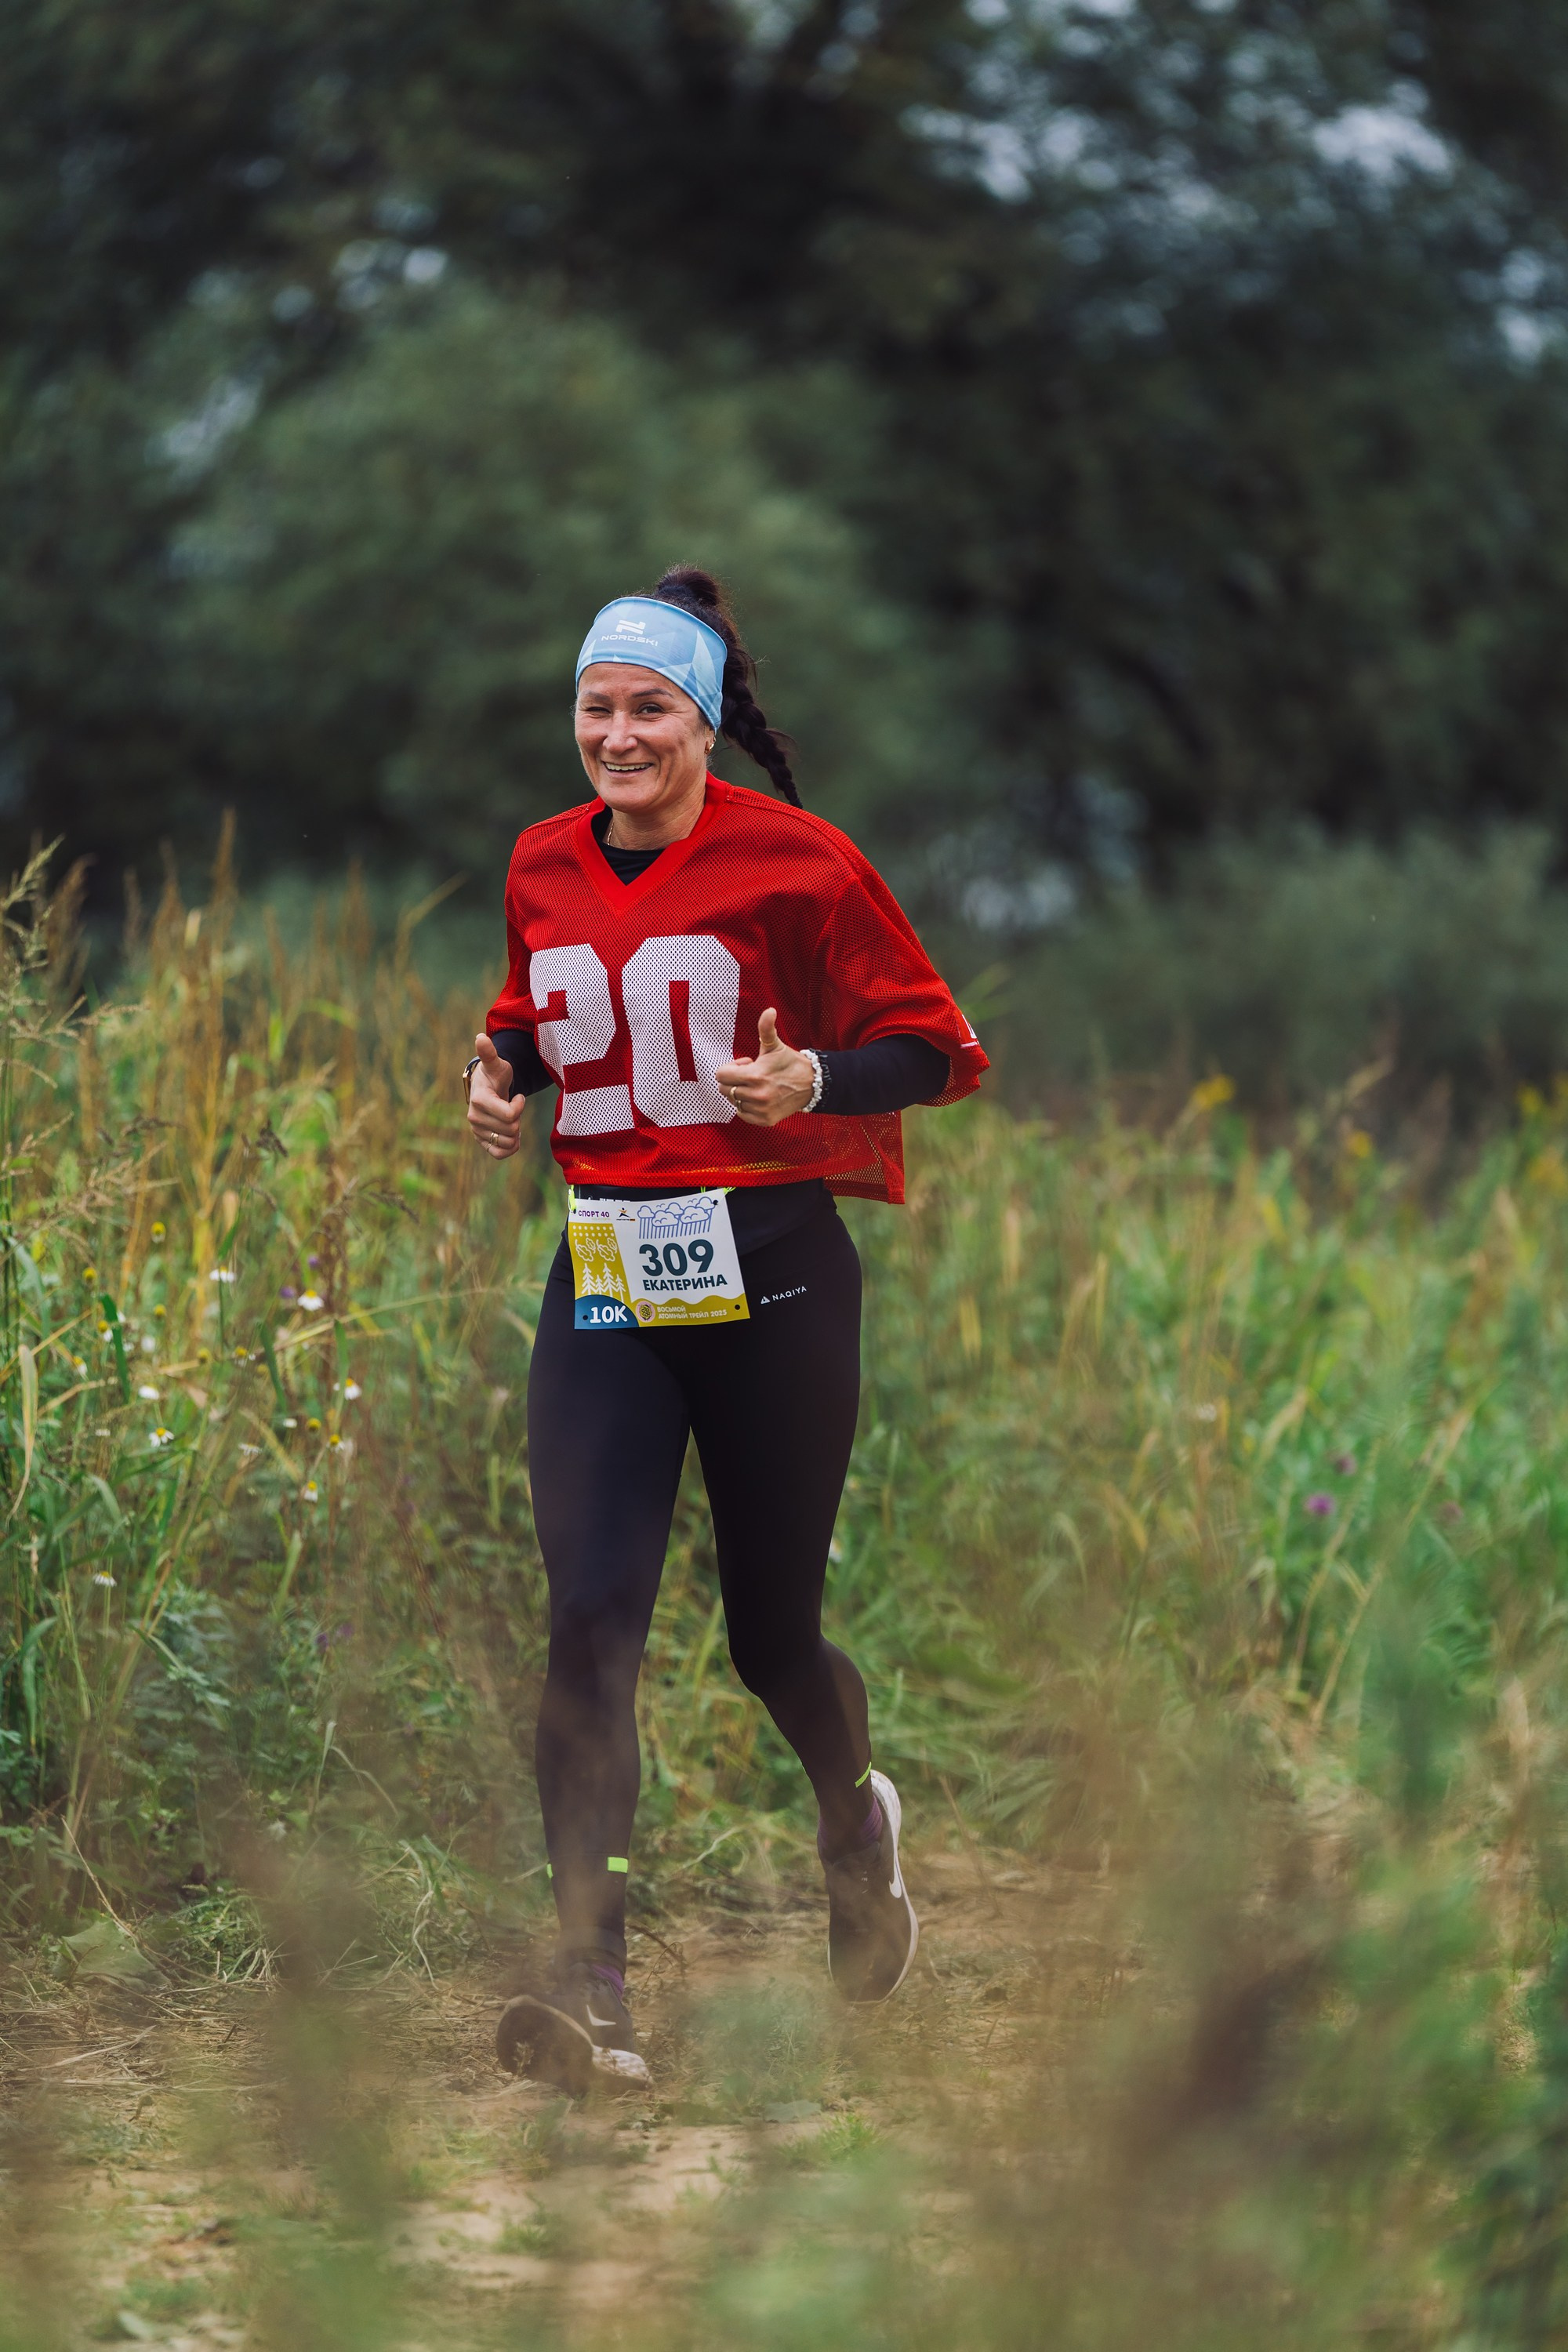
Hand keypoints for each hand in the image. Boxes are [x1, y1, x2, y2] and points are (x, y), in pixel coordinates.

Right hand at [466, 1034, 523, 1159]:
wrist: (488, 1088)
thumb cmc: (495, 1075)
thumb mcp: (496, 1064)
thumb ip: (489, 1053)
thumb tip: (480, 1037)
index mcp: (479, 1100)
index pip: (510, 1115)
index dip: (520, 1106)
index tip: (518, 1096)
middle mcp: (474, 1118)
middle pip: (511, 1128)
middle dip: (518, 1117)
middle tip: (512, 1106)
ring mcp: (477, 1131)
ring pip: (508, 1142)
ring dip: (515, 1132)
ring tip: (511, 1118)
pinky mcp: (481, 1141)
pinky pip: (500, 1154)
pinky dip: (510, 1147)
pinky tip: (512, 1134)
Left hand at [715, 1008, 815, 1126]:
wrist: (812, 1084)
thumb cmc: (790, 1063)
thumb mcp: (775, 1045)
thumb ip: (766, 1028)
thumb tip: (769, 1010)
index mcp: (755, 1076)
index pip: (721, 1075)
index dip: (731, 1067)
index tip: (746, 1064)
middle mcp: (756, 1095)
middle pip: (724, 1089)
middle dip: (734, 1080)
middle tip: (752, 1075)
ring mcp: (761, 1110)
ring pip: (733, 1102)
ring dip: (741, 1093)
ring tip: (758, 1086)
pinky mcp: (765, 1120)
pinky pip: (742, 1114)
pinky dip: (747, 1107)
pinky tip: (759, 1098)